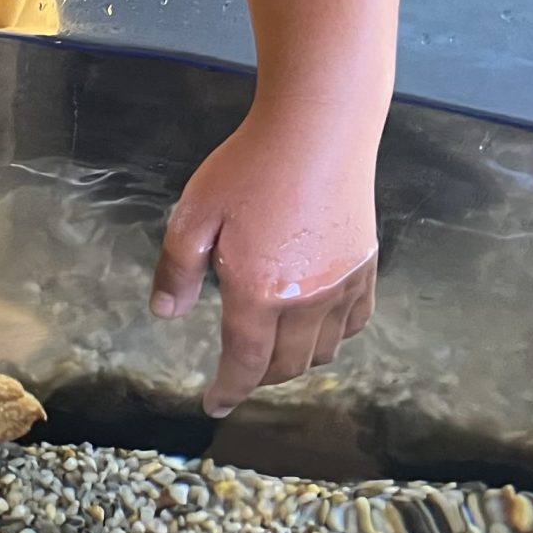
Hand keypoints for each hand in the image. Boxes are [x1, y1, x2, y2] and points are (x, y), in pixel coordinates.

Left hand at [151, 102, 379, 417]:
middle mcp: (308, 300)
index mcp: (260, 293)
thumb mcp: (194, 216)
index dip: (229, 391)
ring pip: (324, 349)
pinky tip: (317, 327)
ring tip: (273, 354)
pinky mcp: (366, 263)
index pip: (245, 364)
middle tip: (239, 377)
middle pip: (286, 365)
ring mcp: (343, 284)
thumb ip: (178, 270)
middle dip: (258, 380)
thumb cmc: (249, 167)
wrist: (319, 127)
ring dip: (297, 362)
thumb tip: (166, 314)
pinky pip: (355, 321)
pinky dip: (335, 336)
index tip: (215, 406)